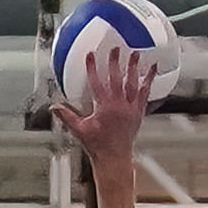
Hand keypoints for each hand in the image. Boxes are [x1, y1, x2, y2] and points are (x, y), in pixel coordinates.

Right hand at [52, 44, 153, 163]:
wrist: (115, 158)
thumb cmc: (97, 145)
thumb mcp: (79, 130)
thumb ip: (67, 117)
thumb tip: (53, 107)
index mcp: (104, 108)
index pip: (97, 83)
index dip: (93, 68)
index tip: (91, 55)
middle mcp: (119, 106)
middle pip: (117, 80)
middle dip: (115, 63)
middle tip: (116, 49)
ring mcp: (130, 109)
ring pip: (133, 84)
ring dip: (134, 68)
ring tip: (137, 54)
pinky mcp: (138, 112)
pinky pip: (145, 94)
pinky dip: (148, 81)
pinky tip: (153, 70)